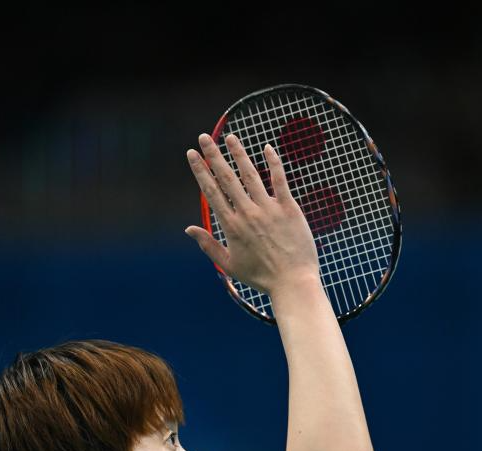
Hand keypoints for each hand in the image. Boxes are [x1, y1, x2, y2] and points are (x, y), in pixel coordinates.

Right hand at [184, 133, 319, 293]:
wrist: (292, 282)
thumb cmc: (260, 277)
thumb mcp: (229, 265)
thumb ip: (208, 245)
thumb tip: (189, 229)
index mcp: (231, 226)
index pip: (212, 192)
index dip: (200, 171)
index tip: (193, 154)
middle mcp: (247, 214)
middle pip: (227, 178)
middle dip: (214, 155)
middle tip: (204, 137)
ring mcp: (268, 209)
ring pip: (250, 174)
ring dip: (239, 154)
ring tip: (230, 137)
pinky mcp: (288, 208)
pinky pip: (279, 180)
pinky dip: (273, 162)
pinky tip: (267, 148)